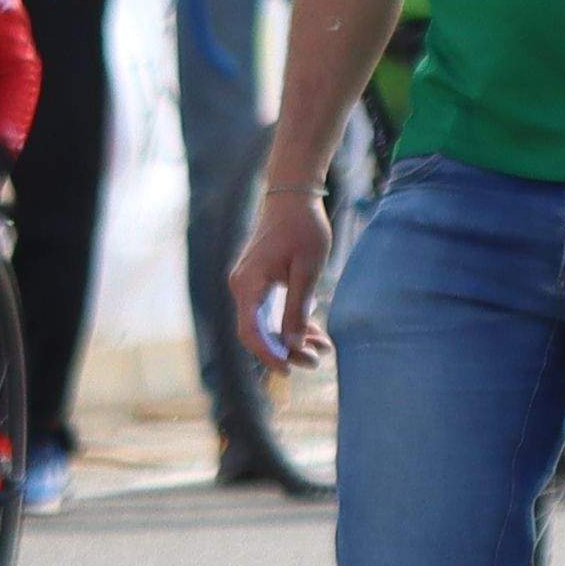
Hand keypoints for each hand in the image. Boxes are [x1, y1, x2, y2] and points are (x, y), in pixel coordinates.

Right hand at [234, 181, 338, 372]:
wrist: (293, 196)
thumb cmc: (302, 227)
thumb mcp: (307, 270)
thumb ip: (297, 308)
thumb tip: (291, 346)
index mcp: (248, 284)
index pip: (251, 332)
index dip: (269, 355)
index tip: (290, 370)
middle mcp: (242, 286)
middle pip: (257, 332)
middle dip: (285, 351)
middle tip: (315, 361)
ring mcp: (249, 285)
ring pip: (265, 324)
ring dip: (291, 340)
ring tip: (322, 348)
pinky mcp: (259, 282)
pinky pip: (270, 312)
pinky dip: (290, 324)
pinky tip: (315, 333)